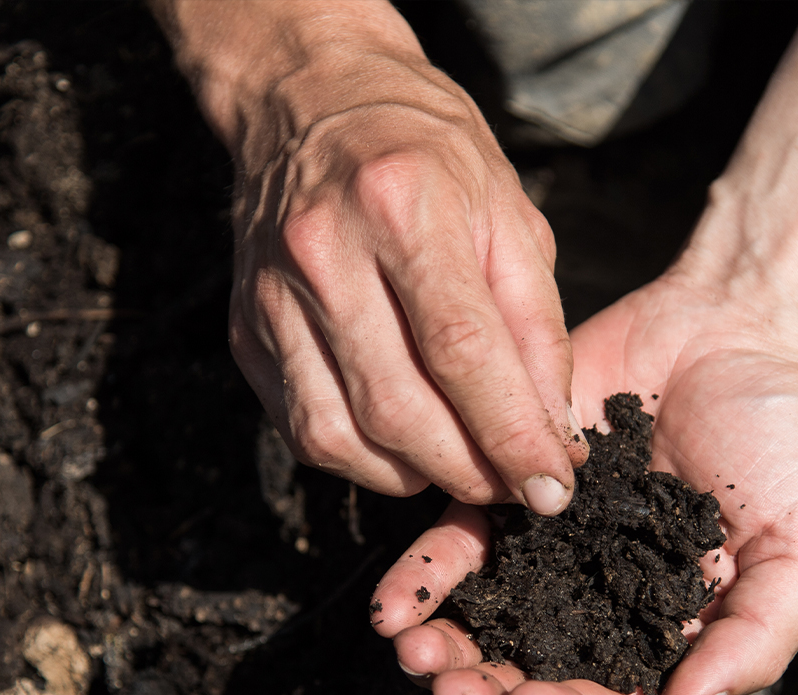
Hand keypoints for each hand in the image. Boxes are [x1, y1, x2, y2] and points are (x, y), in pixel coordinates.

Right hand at [226, 45, 585, 509]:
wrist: (311, 100)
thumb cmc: (428, 154)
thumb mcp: (509, 215)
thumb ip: (537, 328)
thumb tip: (552, 436)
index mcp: (403, 206)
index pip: (462, 351)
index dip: (511, 435)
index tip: (551, 491)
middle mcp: (324, 254)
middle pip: (398, 409)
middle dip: (467, 470)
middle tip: (509, 484)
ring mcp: (272, 298)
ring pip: (340, 436)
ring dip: (413, 474)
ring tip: (456, 460)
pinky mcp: (245, 332)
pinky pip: (303, 431)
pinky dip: (361, 458)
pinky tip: (399, 440)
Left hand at [370, 276, 797, 694]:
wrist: (734, 334)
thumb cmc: (783, 447)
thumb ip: (753, 639)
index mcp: (660, 638)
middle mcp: (592, 607)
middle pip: (526, 678)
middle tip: (450, 692)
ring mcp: (545, 555)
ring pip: (481, 624)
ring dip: (440, 650)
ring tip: (411, 653)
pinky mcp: (505, 496)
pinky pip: (456, 547)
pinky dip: (421, 577)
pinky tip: (393, 603)